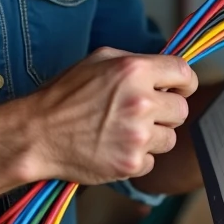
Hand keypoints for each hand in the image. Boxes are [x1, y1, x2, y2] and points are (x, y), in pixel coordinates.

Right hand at [24, 48, 197, 184]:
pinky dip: (137, 157)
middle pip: (182, 110)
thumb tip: (163, 70)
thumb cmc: (65, 95)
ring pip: (169, 138)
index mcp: (135, 71)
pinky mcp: (131, 163)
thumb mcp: (98, 60)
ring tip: (123, 130)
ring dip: (152, 136)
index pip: (185, 73)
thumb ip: (135, 61)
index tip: (178, 89)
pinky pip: (151, 160)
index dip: (183, 82)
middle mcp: (141, 102)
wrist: (38, 134)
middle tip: (142, 113)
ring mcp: (138, 136)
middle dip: (166, 111)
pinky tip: (114, 147)